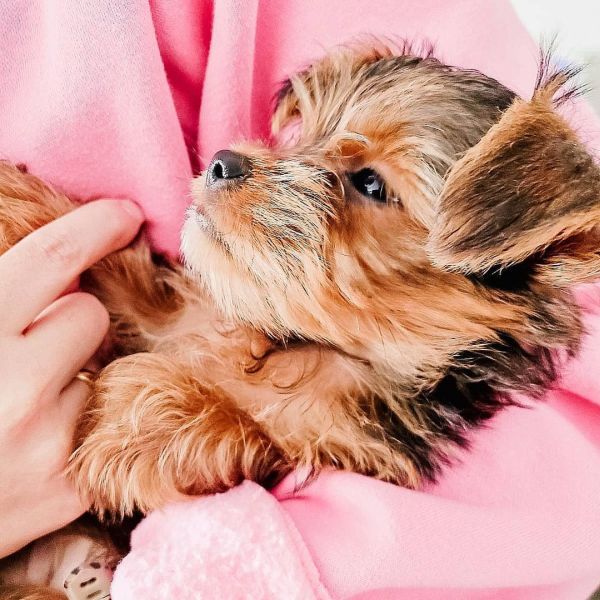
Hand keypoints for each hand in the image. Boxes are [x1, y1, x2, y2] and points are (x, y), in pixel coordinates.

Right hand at [0, 199, 142, 557]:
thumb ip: (1, 297)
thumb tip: (48, 267)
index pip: (52, 259)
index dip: (95, 227)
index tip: (125, 214)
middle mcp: (13, 386)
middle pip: (89, 314)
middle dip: (66, 318)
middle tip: (29, 345)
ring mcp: (47, 442)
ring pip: (101, 370)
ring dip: (70, 375)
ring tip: (19, 405)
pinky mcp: (71, 490)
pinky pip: (100, 422)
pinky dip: (76, 421)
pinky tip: (33, 442)